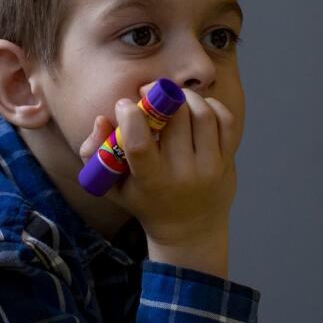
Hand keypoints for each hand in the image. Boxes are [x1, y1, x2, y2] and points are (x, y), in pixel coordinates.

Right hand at [78, 86, 238, 275]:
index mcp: (151, 182)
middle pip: (176, 119)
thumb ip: (95, 153)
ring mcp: (210, 167)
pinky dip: (211, 105)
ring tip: (172, 99)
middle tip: (148, 94)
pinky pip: (224, 120)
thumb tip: (102, 119)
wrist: (189, 229)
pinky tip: (195, 108)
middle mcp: (183, 174)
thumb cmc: (143, 201)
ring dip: (184, 97)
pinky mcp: (227, 160)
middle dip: (159, 97)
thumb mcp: (111, 185)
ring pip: (202, 114)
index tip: (123, 105)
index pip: (140, 144)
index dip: (130, 117)